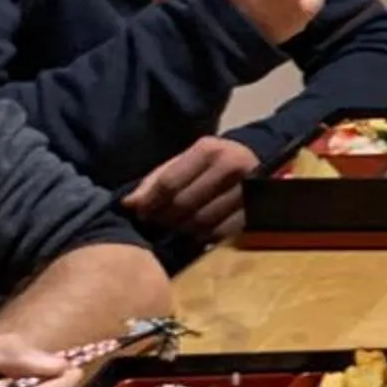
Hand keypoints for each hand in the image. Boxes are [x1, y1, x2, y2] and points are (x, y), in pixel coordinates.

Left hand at [124, 134, 259, 243]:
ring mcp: (248, 189)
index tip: (140, 213)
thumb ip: (157, 180)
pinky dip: (205, 237)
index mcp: (209, 150)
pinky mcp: (257, 210)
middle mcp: (231, 166)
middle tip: (158, 224)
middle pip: (184, 204)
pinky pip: (221, 233)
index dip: (150, 202)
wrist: (257, 163)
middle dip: (165, 218)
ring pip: (202, 221)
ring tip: (176, 228)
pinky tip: (198, 232)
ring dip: (183, 229)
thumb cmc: (212, 164)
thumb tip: (128, 204)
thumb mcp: (185, 162)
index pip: (169, 183)